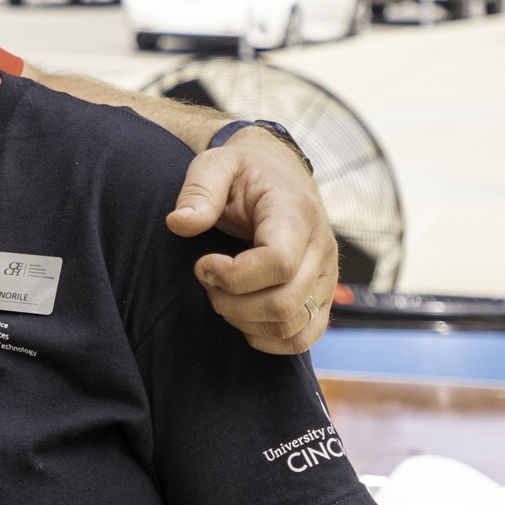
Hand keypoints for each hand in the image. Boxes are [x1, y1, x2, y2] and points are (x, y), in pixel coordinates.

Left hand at [165, 127, 337, 354]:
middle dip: (231, 302)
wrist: (278, 178)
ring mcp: (326, 278)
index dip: (233, 275)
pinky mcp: (321, 299)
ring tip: (222, 294)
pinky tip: (241, 316)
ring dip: (244, 322)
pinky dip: (267, 339)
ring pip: (291, 328)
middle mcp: (321, 250)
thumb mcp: (216, 165)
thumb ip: (198, 191)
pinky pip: (303, 338)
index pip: (279, 263)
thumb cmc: (244, 174)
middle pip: (283, 304)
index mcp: (297, 214)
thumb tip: (179, 223)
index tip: (204, 263)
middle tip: (207, 280)